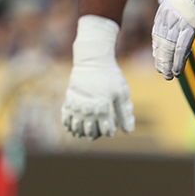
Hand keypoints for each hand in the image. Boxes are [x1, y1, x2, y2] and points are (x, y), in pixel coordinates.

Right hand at [61, 16, 134, 138]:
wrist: (93, 61)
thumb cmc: (110, 77)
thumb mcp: (121, 93)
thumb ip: (124, 113)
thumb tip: (128, 132)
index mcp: (104, 108)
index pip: (107, 130)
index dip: (110, 131)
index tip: (111, 127)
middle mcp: (89, 109)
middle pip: (91, 132)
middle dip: (96, 134)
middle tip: (99, 130)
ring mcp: (77, 106)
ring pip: (77, 127)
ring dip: (82, 132)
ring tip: (86, 131)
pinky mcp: (69, 101)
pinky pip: (66, 118)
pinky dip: (69, 125)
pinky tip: (74, 126)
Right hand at [150, 0, 194, 79]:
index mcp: (189, 18)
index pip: (181, 45)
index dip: (178, 61)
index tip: (177, 73)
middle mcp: (175, 17)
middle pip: (167, 45)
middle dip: (166, 62)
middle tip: (167, 77)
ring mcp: (167, 14)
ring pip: (160, 39)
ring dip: (159, 55)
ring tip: (161, 70)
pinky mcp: (163, 11)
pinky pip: (156, 30)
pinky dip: (156, 43)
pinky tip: (157, 54)